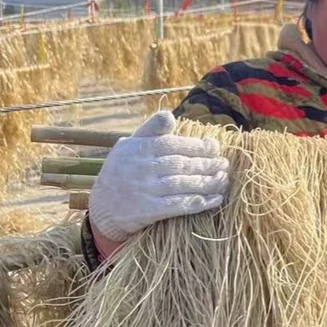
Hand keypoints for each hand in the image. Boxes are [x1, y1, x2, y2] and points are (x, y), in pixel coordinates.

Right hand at [89, 111, 229, 242]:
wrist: (102, 207)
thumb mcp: (128, 145)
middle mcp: (141, 168)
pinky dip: (200, 202)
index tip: (214, 147)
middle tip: (224, 164)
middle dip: (207, 164)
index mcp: (138, 148)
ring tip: (223, 179)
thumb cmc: (122, 170)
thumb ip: (151, 131)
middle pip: (181, 165)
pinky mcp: (149, 211)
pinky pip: (180, 205)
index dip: (197, 146)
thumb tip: (170, 115)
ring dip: (208, 182)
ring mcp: (145, 190)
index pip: (172, 144)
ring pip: (184, 184)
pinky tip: (216, 199)